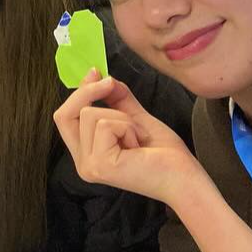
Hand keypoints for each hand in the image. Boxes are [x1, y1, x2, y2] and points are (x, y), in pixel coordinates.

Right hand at [52, 69, 207, 206]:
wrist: (186, 179)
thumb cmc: (166, 156)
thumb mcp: (136, 119)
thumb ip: (118, 100)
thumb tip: (103, 77)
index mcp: (87, 156)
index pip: (65, 119)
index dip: (77, 93)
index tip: (94, 72)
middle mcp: (83, 164)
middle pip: (66, 114)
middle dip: (89, 92)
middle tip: (110, 83)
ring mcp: (90, 166)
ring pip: (90, 115)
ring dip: (121, 117)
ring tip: (138, 137)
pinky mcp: (101, 165)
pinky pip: (105, 124)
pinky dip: (127, 126)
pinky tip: (139, 145)